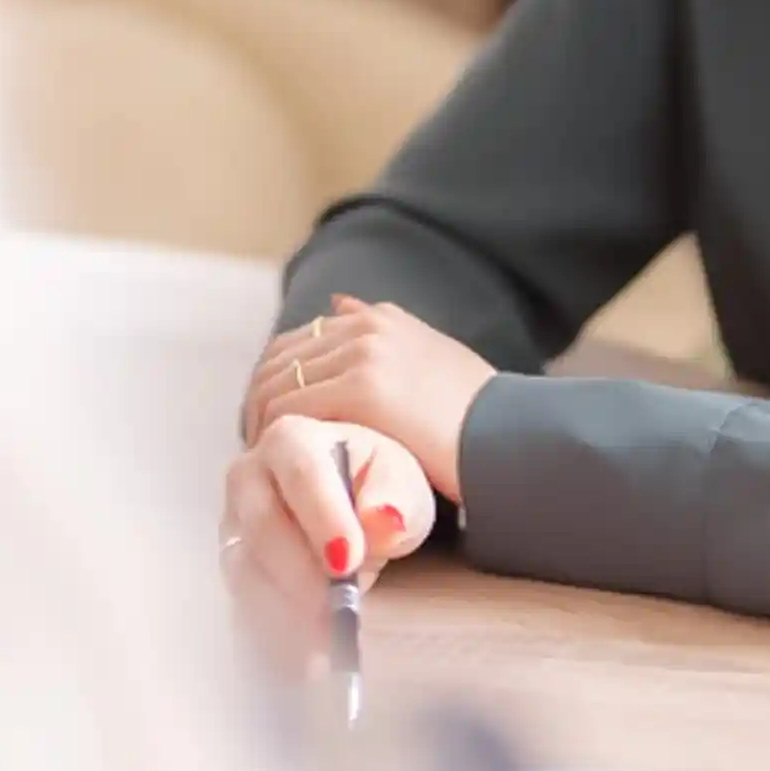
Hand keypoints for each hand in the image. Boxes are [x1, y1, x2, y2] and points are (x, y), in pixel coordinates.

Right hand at [219, 416, 434, 677]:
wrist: (354, 509)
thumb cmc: (377, 486)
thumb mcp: (403, 484)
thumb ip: (396, 499)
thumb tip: (382, 521)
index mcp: (292, 440)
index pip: (302, 472)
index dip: (322, 516)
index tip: (347, 560)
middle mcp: (249, 479)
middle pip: (263, 525)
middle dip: (301, 574)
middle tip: (337, 612)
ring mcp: (234, 527)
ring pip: (247, 572)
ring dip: (285, 614)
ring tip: (327, 647)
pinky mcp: (234, 572)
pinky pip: (241, 608)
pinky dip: (273, 638)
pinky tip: (305, 661)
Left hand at [242, 296, 495, 501]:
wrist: (509, 438)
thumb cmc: (475, 415)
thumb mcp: (431, 355)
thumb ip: (386, 330)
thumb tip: (340, 302)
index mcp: (380, 317)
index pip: (295, 341)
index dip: (274, 384)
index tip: (271, 426)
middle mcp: (367, 324)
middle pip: (277, 360)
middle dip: (260, 405)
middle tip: (261, 450)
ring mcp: (364, 352)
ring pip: (276, 386)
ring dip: (261, 425)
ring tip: (267, 464)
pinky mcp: (363, 388)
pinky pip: (290, 412)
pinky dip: (274, 440)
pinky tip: (280, 468)